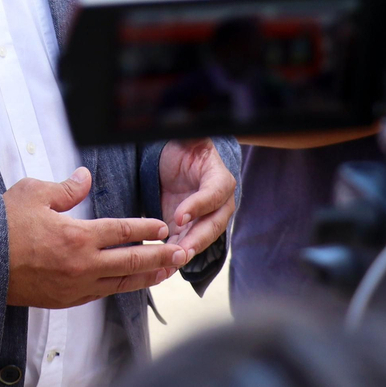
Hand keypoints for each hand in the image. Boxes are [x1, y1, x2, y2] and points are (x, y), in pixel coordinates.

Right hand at [6, 168, 186, 308]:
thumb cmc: (5, 225)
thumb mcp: (35, 193)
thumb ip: (66, 188)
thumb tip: (86, 176)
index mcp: (78, 236)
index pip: (124, 232)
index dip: (148, 229)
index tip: (163, 227)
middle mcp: (83, 265)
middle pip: (133, 262)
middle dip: (160, 257)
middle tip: (181, 253)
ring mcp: (76, 286)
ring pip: (122, 284)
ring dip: (147, 277)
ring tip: (166, 272)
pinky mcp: (66, 300)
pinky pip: (102, 294)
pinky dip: (121, 288)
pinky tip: (129, 283)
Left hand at [158, 138, 235, 257]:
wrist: (177, 161)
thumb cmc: (185, 148)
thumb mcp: (189, 139)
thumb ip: (190, 135)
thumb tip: (185, 123)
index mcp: (221, 179)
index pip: (214, 194)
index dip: (199, 205)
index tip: (178, 216)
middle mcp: (219, 203)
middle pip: (213, 224)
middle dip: (197, 239)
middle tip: (181, 251)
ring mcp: (207, 218)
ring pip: (201, 238)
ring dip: (188, 251)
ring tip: (172, 263)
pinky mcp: (192, 228)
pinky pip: (187, 243)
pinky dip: (177, 253)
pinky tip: (164, 263)